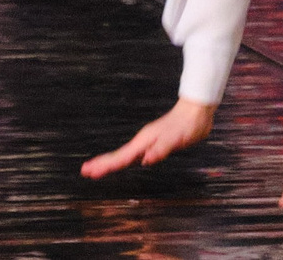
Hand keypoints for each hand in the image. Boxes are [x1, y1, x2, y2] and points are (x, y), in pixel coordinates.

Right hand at [81, 98, 214, 180]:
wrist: (196, 111)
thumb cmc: (187, 125)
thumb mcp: (175, 139)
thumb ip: (161, 149)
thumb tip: (147, 160)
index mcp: (145, 141)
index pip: (121, 157)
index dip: (106, 165)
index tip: (90, 171)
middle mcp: (143, 141)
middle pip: (119, 156)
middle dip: (102, 163)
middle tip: (86, 171)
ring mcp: (148, 142)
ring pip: (125, 155)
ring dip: (111, 162)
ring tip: (98, 169)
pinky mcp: (154, 143)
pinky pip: (134, 154)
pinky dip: (124, 160)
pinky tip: (124, 163)